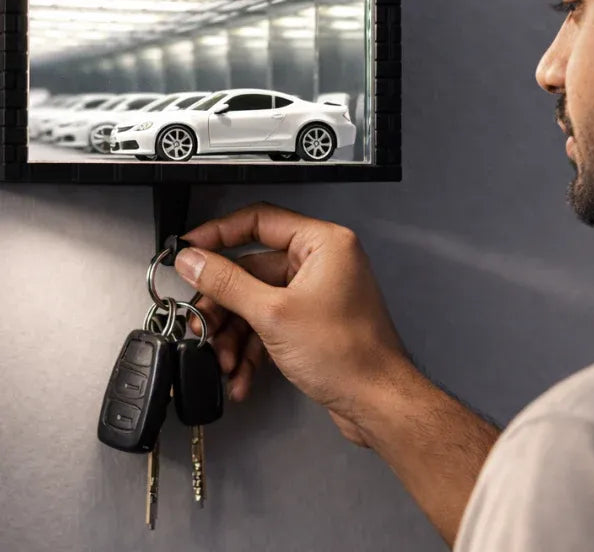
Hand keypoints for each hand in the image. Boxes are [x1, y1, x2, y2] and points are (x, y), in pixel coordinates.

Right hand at [176, 202, 408, 445]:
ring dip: (234, 333)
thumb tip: (195, 260)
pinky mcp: (313, 320)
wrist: (375, 401)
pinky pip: (271, 322)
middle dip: (223, 303)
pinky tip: (241, 373)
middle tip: (199, 322)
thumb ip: (227, 283)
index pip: (260, 220)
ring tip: (222, 358)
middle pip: (253, 268)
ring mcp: (317, 292)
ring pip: (258, 300)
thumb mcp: (273, 314)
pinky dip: (252, 346)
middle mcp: (323, 262)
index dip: (218, 233)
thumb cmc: (349, 355)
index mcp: (323, 243)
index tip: (190, 248)